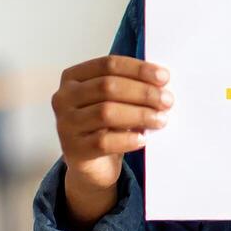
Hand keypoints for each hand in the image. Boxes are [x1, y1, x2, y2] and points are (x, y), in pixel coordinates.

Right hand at [51, 56, 172, 227]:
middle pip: (107, 87)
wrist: (93, 166)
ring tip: (161, 119)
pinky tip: (143, 139)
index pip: (108, 65)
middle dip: (142, 92)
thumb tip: (161, 81)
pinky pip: (104, 142)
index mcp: (73, 77)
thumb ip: (130, 87)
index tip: (164, 77)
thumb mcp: (114, 101)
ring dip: (139, 114)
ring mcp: (66, 124)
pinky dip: (127, 139)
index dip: (138, 69)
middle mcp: (63, 98)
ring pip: (106, 112)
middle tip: (167, 100)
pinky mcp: (74, 150)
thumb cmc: (107, 126)